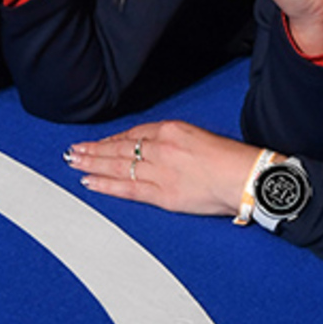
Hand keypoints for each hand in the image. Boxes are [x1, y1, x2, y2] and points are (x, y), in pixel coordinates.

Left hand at [66, 120, 259, 215]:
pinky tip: (90, 183)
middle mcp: (161, 147)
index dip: (112, 140)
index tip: (99, 143)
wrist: (248, 176)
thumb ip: (175, 142)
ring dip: (92, 164)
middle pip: (119, 148)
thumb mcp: (200, 137)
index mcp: (171, 130)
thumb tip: (160, 151)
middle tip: (74, 150)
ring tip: (74, 163)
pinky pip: (127, 188)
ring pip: (117, 166)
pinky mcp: (164, 193)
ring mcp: (160, 170)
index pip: (133, 134)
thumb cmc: (232, 159)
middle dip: (94, 149)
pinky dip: (106, 185)